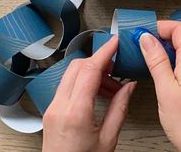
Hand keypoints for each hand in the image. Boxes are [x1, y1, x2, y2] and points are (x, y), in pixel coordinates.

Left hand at [42, 36, 135, 151]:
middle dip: (99, 61)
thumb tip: (129, 86)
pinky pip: (68, 86)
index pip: (89, 69)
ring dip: (92, 72)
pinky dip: (84, 82)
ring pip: (72, 74)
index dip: (104, 52)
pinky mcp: (51, 112)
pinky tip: (99, 93)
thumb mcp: (108, 139)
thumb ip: (120, 108)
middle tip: (117, 67)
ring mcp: (52, 108)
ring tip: (112, 87)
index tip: (115, 41)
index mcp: (75, 113)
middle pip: (78, 66)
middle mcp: (59, 107)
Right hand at [140, 21, 180, 151]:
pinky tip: (171, 65)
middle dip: (168, 30)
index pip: (180, 27)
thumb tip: (147, 38)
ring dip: (176, 40)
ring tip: (157, 51)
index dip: (162, 25)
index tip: (145, 31)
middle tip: (150, 38)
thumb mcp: (165, 89)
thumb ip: (156, 60)